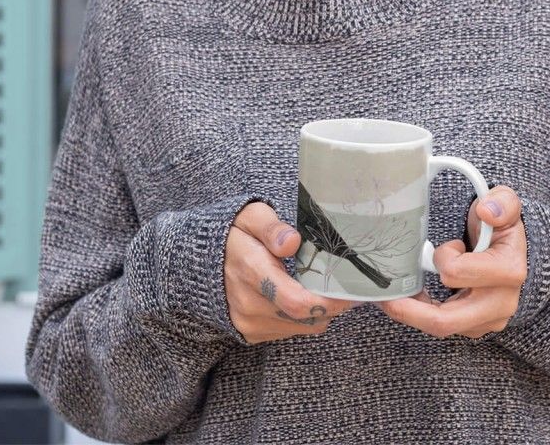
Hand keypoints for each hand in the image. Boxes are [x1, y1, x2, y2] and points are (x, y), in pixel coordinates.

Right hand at [225, 201, 362, 344]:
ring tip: (322, 287)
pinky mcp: (250, 333)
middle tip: (346, 286)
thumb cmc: (232, 233)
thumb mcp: (251, 215)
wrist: (197, 261)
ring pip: (301, 327)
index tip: (352, 292)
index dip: (330, 302)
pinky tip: (300, 295)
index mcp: (251, 271)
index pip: (296, 301)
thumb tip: (292, 242)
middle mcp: (248, 304)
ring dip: (318, 311)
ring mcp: (248, 322)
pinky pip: (289, 331)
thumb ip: (271, 227)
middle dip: (331, 304)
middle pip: (305, 317)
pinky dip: (302, 317)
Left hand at [374, 185, 527, 338]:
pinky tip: (411, 300)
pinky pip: (442, 328)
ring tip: (394, 297)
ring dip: (413, 313)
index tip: (448, 245)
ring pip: (440, 328)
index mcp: (508, 271)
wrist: (507, 249)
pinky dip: (421, 315)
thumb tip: (488, 211)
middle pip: (445, 320)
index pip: (457, 273)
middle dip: (409, 310)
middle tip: (386, 298)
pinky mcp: (475, 327)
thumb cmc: (499, 227)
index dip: (442, 256)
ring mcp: (488, 320)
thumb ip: (502, 202)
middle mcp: (501, 303)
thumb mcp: (504, 204)